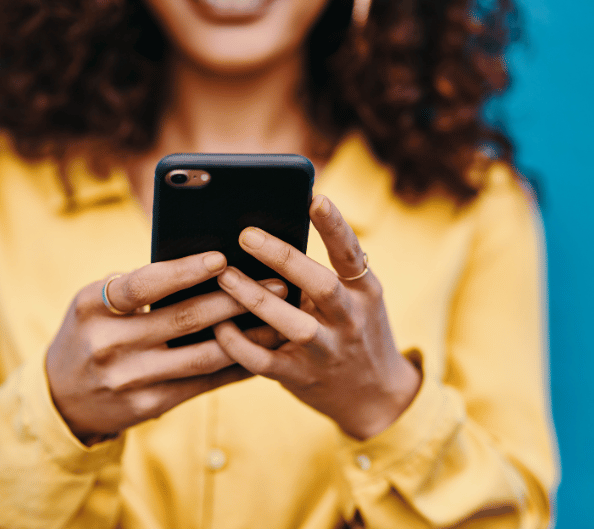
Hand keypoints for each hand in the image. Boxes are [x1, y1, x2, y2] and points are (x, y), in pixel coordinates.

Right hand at [46, 251, 286, 442]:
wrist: (62, 397)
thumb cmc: (89, 332)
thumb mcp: (94, 303)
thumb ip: (134, 286)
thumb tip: (204, 265)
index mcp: (92, 307)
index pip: (142, 284)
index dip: (184, 271)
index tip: (222, 258)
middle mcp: (109, 344)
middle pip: (183, 318)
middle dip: (235, 299)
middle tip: (276, 282)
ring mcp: (129, 379)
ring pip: (201, 355)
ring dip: (246, 335)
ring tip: (279, 317)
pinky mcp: (148, 405)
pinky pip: (201, 383)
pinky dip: (234, 366)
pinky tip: (259, 350)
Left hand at [213, 195, 421, 440]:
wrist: (375, 396)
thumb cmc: (354, 330)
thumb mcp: (356, 298)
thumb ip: (326, 271)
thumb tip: (275, 230)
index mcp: (364, 292)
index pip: (351, 253)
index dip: (334, 226)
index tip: (315, 197)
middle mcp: (349, 319)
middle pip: (320, 284)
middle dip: (282, 258)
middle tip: (245, 234)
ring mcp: (326, 351)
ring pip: (291, 324)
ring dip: (255, 298)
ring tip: (224, 275)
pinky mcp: (301, 377)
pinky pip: (264, 361)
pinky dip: (239, 344)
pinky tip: (218, 326)